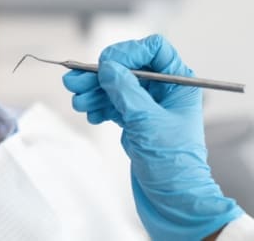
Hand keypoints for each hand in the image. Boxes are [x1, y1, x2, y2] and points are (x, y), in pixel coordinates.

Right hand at [62, 35, 242, 239]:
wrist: (174, 202)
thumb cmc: (173, 165)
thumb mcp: (147, 122)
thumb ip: (125, 90)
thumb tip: (107, 66)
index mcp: (179, 84)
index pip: (153, 50)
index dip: (128, 52)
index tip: (106, 64)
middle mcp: (164, 91)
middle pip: (127, 67)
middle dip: (100, 74)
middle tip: (74, 81)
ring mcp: (148, 107)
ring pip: (116, 86)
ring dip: (94, 91)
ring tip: (78, 101)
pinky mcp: (136, 122)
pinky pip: (113, 104)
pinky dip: (99, 106)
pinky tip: (91, 114)